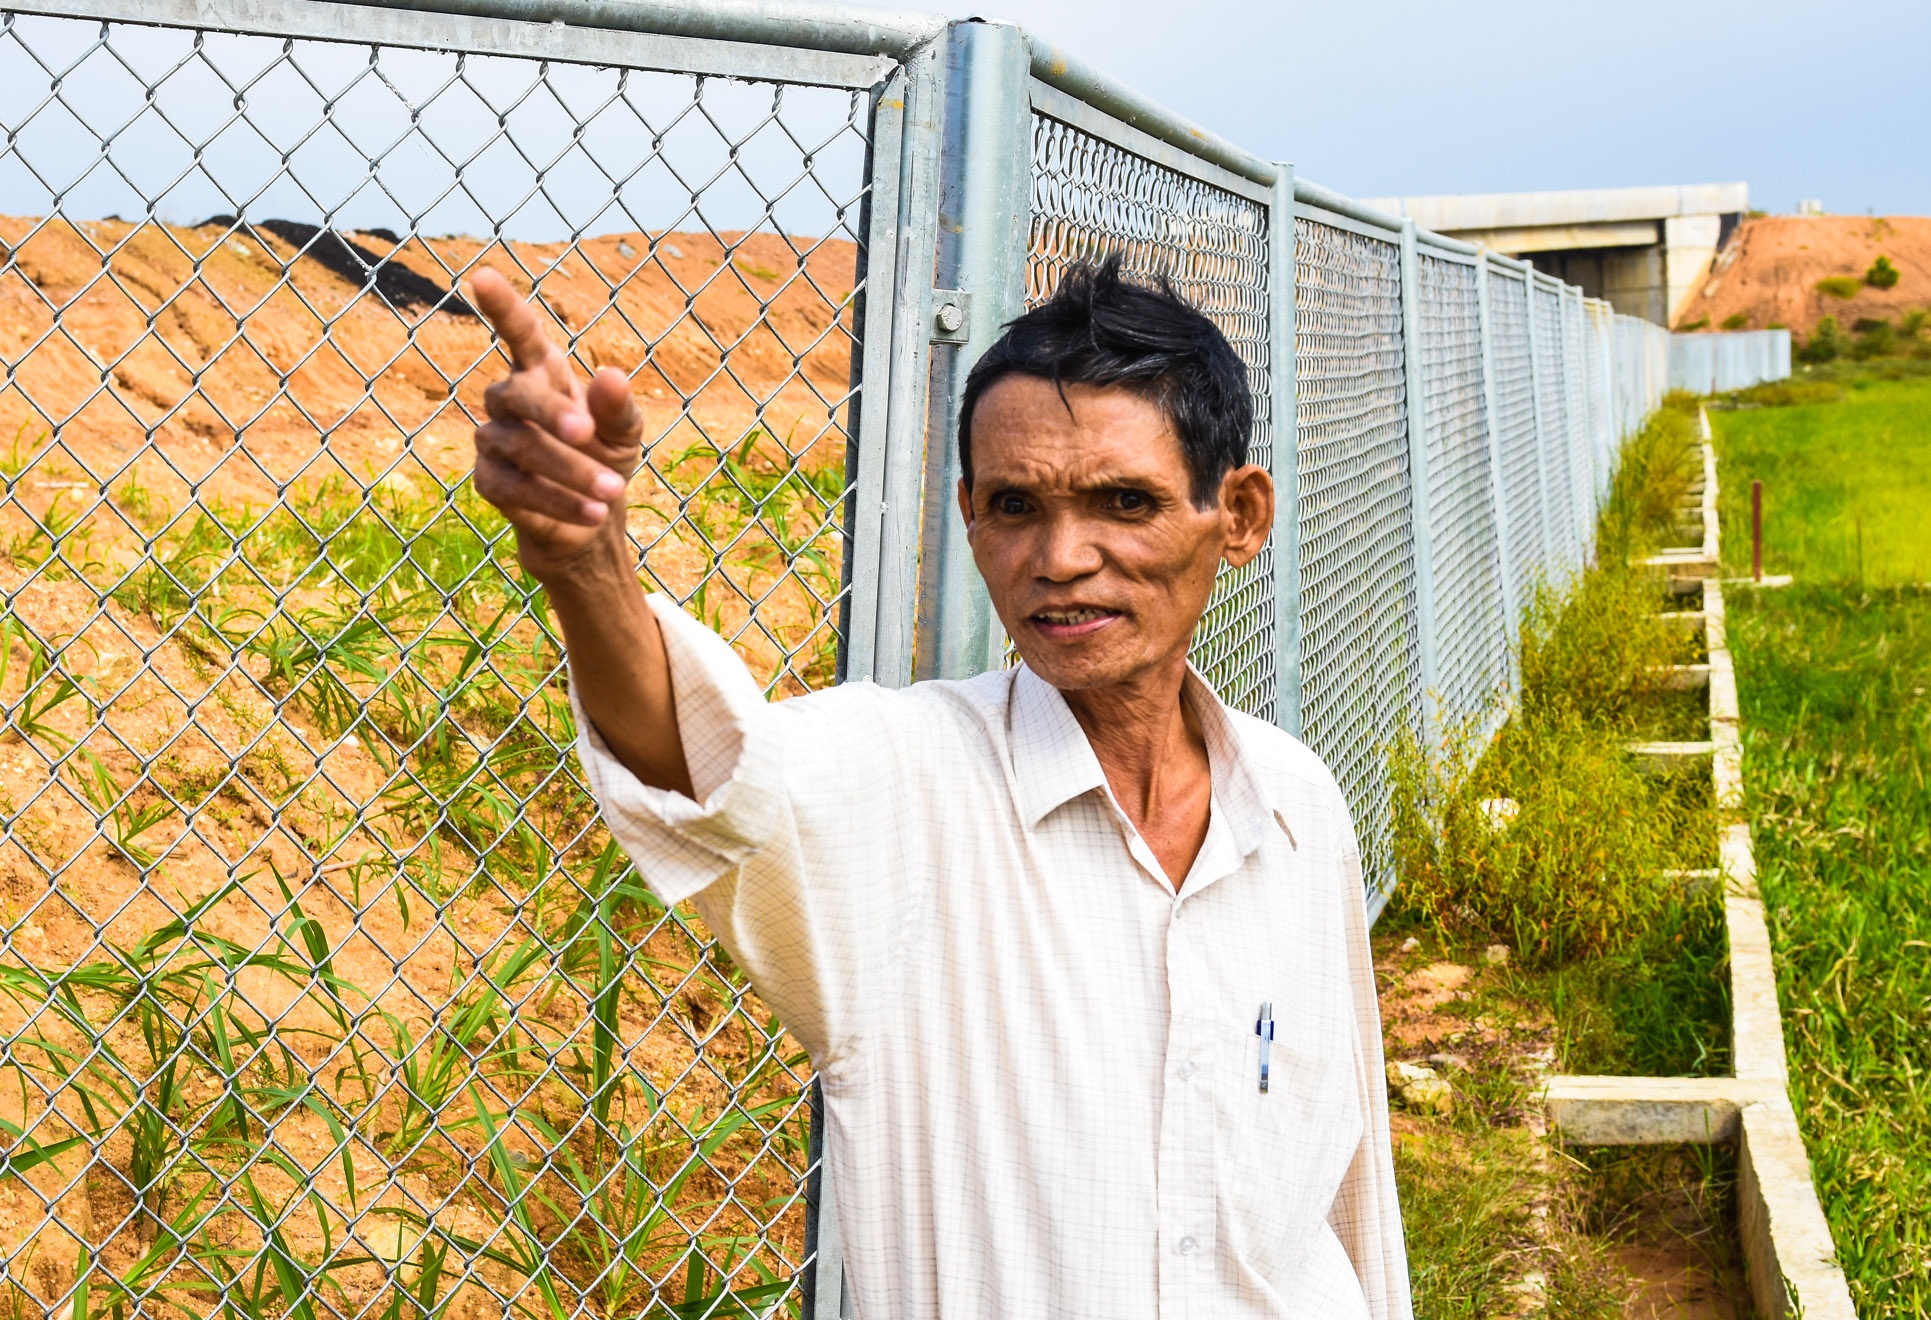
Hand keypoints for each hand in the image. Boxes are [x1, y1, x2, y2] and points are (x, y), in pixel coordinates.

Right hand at [469, 267, 643, 579]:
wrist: (590, 519)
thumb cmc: (603, 458)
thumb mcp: (624, 433)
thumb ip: (618, 407)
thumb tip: (611, 375)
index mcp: (542, 373)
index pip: (520, 333)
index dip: (502, 306)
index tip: (482, 276)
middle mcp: (509, 400)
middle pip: (516, 393)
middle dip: (552, 412)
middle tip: (588, 434)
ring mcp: (493, 439)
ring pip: (520, 446)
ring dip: (571, 470)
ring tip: (613, 490)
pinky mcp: (489, 481)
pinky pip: (517, 489)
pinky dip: (559, 500)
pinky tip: (594, 512)